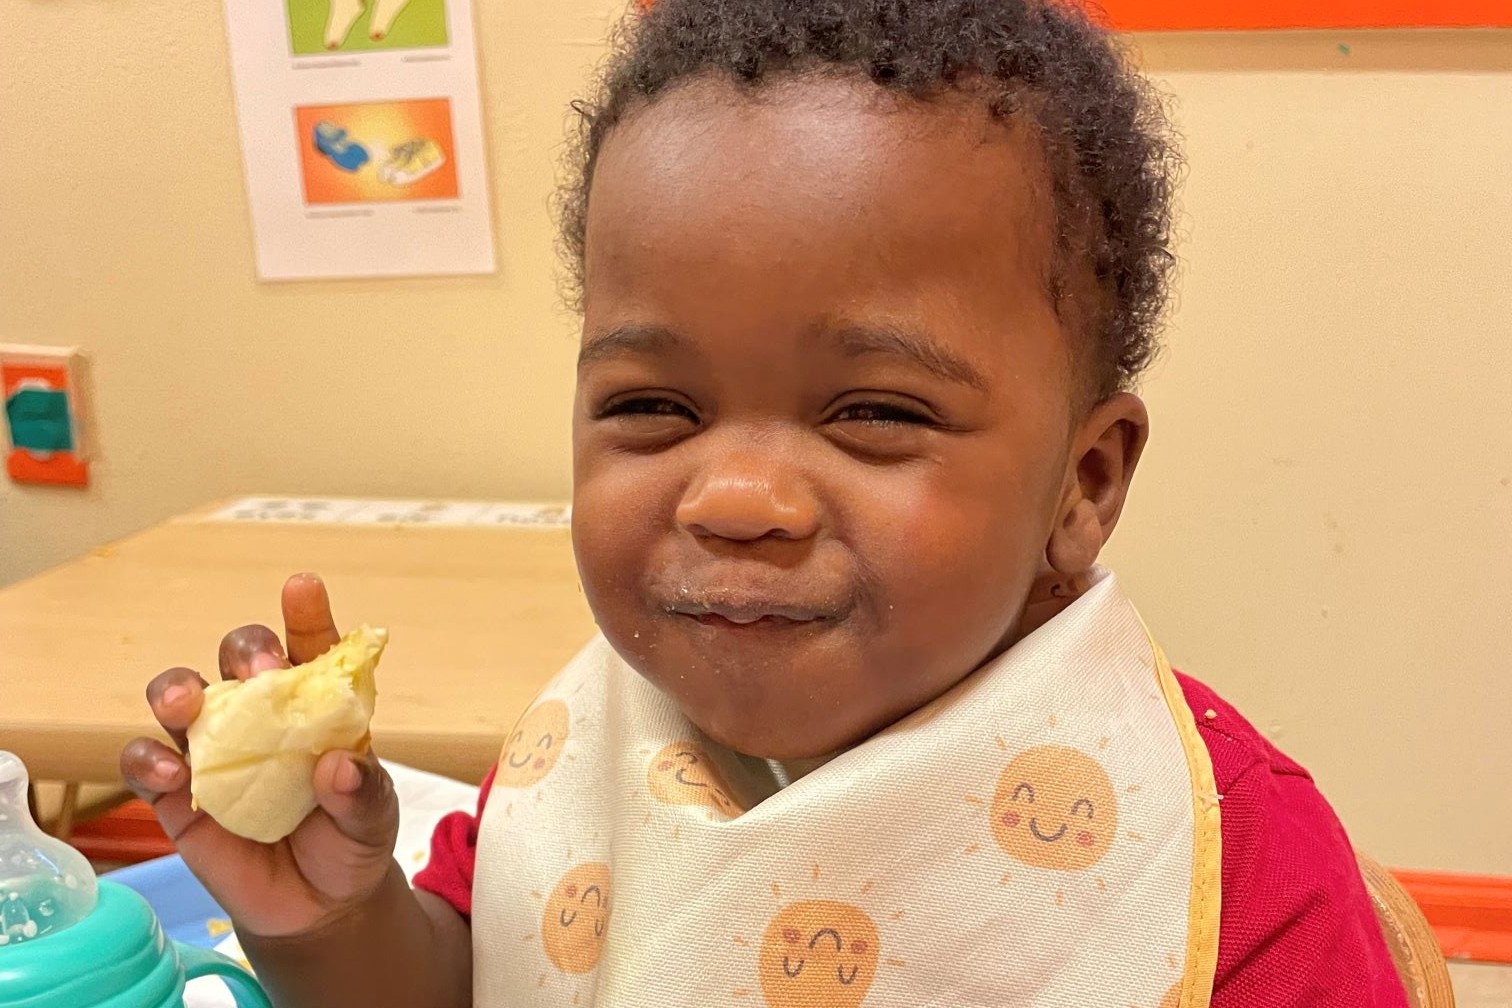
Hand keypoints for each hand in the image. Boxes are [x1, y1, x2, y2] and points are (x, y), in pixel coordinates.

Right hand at [120, 573, 399, 938]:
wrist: (317, 908)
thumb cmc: (348, 843)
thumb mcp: (374, 820)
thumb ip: (362, 793)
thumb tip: (337, 767)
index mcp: (316, 705)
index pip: (310, 647)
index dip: (305, 614)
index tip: (302, 588)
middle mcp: (260, 715)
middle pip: (240, 658)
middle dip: (246, 652)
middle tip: (262, 673)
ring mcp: (214, 750)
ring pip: (181, 696)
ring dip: (177, 688)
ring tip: (187, 703)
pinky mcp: (174, 795)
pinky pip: (144, 762)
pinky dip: (147, 760)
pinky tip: (169, 774)